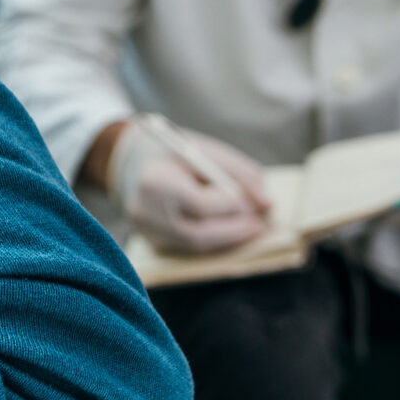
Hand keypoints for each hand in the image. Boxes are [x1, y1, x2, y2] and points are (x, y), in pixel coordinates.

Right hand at [110, 118, 273, 254]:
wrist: (132, 161)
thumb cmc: (175, 152)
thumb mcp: (208, 151)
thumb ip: (242, 174)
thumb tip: (267, 204)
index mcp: (155, 180)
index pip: (200, 204)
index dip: (232, 208)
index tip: (257, 206)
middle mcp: (145, 210)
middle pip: (197, 234)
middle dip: (234, 231)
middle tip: (260, 226)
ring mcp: (144, 230)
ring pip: (194, 245)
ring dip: (227, 239)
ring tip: (250, 229)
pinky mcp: (150, 240)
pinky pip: (187, 247)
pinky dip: (212, 242)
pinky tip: (229, 232)